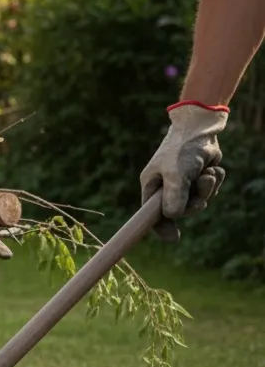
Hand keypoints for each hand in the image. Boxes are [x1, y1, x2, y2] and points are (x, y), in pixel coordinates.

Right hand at [140, 103, 228, 241]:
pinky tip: (213, 168)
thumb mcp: (176, 173)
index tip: (173, 238)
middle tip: (201, 190)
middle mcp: (165, 188)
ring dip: (207, 190)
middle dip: (194, 202)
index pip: (151, 215)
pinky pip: (209, 191)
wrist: (200, 128)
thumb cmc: (182, 148)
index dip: (160, 228)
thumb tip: (173, 216)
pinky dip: (214, 182)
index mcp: (152, 186)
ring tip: (208, 173)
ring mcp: (183, 184)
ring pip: (198, 201)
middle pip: (180, 211)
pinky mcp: (198, 179)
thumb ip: (174, 195)